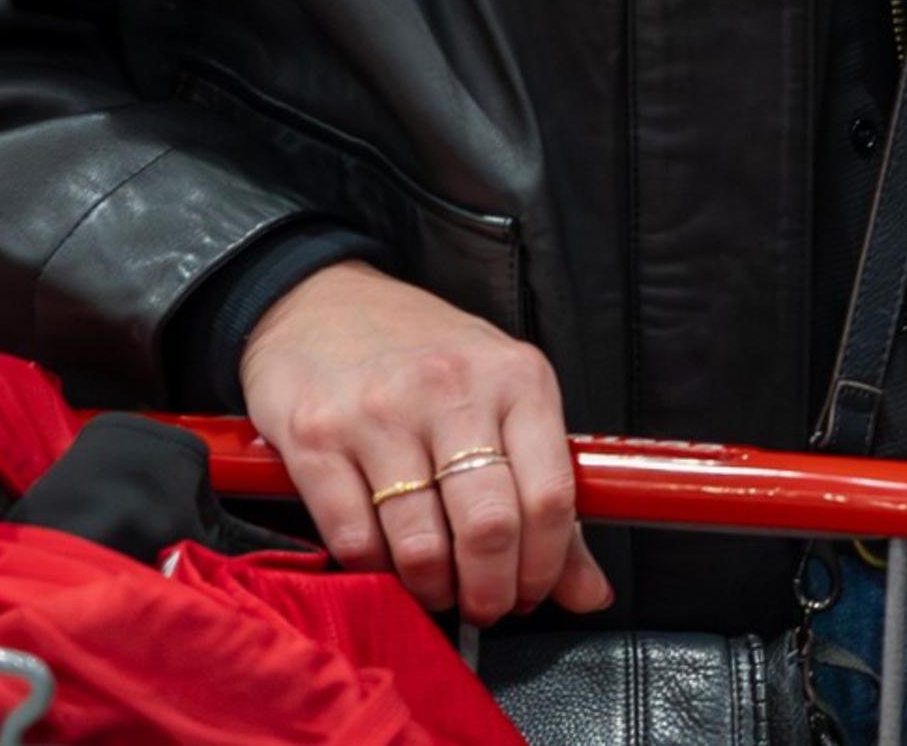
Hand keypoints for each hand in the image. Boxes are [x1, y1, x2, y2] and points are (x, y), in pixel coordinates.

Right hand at [240, 261, 614, 623]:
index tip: (532, 592)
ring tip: (435, 588)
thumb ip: (547, 496)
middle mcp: (452, 388)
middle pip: (490, 526)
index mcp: (517, 377)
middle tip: (484, 605)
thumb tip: (590, 592)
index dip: (546, 567)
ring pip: (421, 543)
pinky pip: (354, 538)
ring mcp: (380, 411)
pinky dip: (374, 571)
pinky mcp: (316, 436)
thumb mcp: (502, 397)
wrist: (318, 300)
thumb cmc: (423, 353)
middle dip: (491, 590)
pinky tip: (384, 562)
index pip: (551, 496)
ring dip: (433, 589)